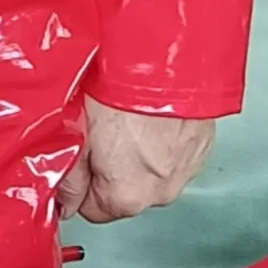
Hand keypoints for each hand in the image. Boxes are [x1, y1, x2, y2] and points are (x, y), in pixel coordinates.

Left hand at [56, 94, 214, 223]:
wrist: (164, 55)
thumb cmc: (118, 86)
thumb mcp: (77, 131)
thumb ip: (69, 177)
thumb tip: (64, 201)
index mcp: (126, 196)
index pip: (94, 211)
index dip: (82, 185)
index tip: (82, 159)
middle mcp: (161, 193)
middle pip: (126, 195)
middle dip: (113, 171)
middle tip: (105, 133)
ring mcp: (187, 171)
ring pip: (153, 176)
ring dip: (141, 156)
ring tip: (130, 121)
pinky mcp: (204, 148)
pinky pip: (176, 157)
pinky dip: (165, 143)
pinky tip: (153, 119)